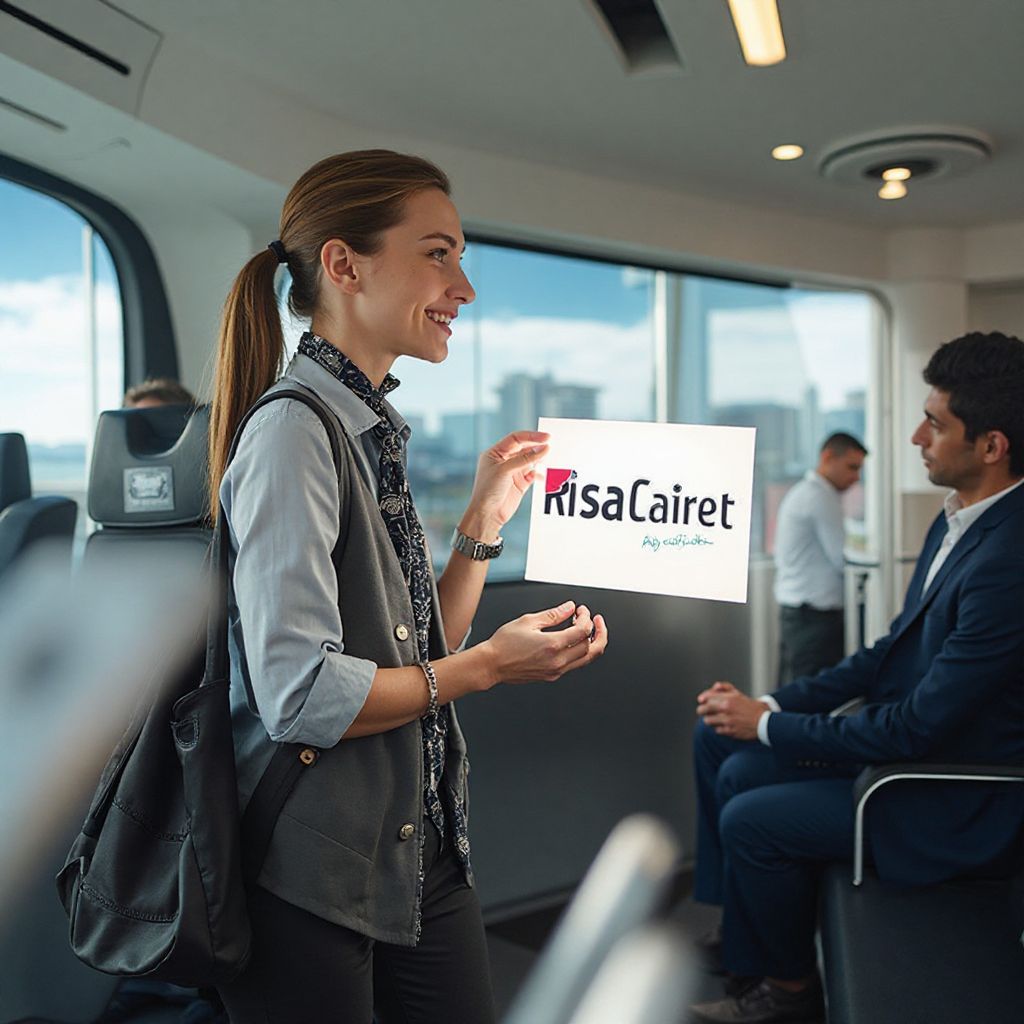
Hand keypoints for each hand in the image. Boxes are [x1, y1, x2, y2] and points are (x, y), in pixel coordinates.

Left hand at [459, 431, 549, 539]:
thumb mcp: (505, 470)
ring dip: (539, 459)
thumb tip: (543, 448)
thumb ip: (526, 459)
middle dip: (537, 447)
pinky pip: (533, 474)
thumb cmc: (488, 491)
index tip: (546, 437)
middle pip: (524, 448)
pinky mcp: (520, 483)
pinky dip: (540, 474)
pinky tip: (544, 475)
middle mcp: (504, 461)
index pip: (515, 439)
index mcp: (495, 453)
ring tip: (550, 459)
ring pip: (530, 461)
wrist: (487, 514)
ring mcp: (512, 472)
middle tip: (551, 445)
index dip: (531, 436)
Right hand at [481, 601, 607, 683]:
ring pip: (586, 659)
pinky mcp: (552, 676)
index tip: (581, 611)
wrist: (492, 664)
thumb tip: (569, 608)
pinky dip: (581, 652)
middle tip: (595, 620)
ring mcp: (556, 671)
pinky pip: (574, 665)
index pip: (583, 631)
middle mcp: (557, 661)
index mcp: (552, 645)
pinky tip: (574, 641)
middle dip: (597, 631)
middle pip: (591, 648)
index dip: (586, 618)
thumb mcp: (529, 621)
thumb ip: (553, 614)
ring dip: (593, 644)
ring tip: (591, 631)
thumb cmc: (504, 644)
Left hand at [696, 681, 765, 739]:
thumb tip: (714, 686)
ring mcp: (727, 721)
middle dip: (702, 710)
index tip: (701, 700)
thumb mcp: (738, 693)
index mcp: (728, 698)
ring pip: (707, 721)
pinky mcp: (730, 731)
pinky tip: (724, 725)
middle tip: (704, 711)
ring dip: (710, 719)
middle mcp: (726, 709)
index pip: (706, 697)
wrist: (764, 721)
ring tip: (715, 718)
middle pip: (703, 710)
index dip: (702, 699)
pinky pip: (716, 730)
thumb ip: (725, 687)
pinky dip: (718, 728)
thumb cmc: (750, 706)